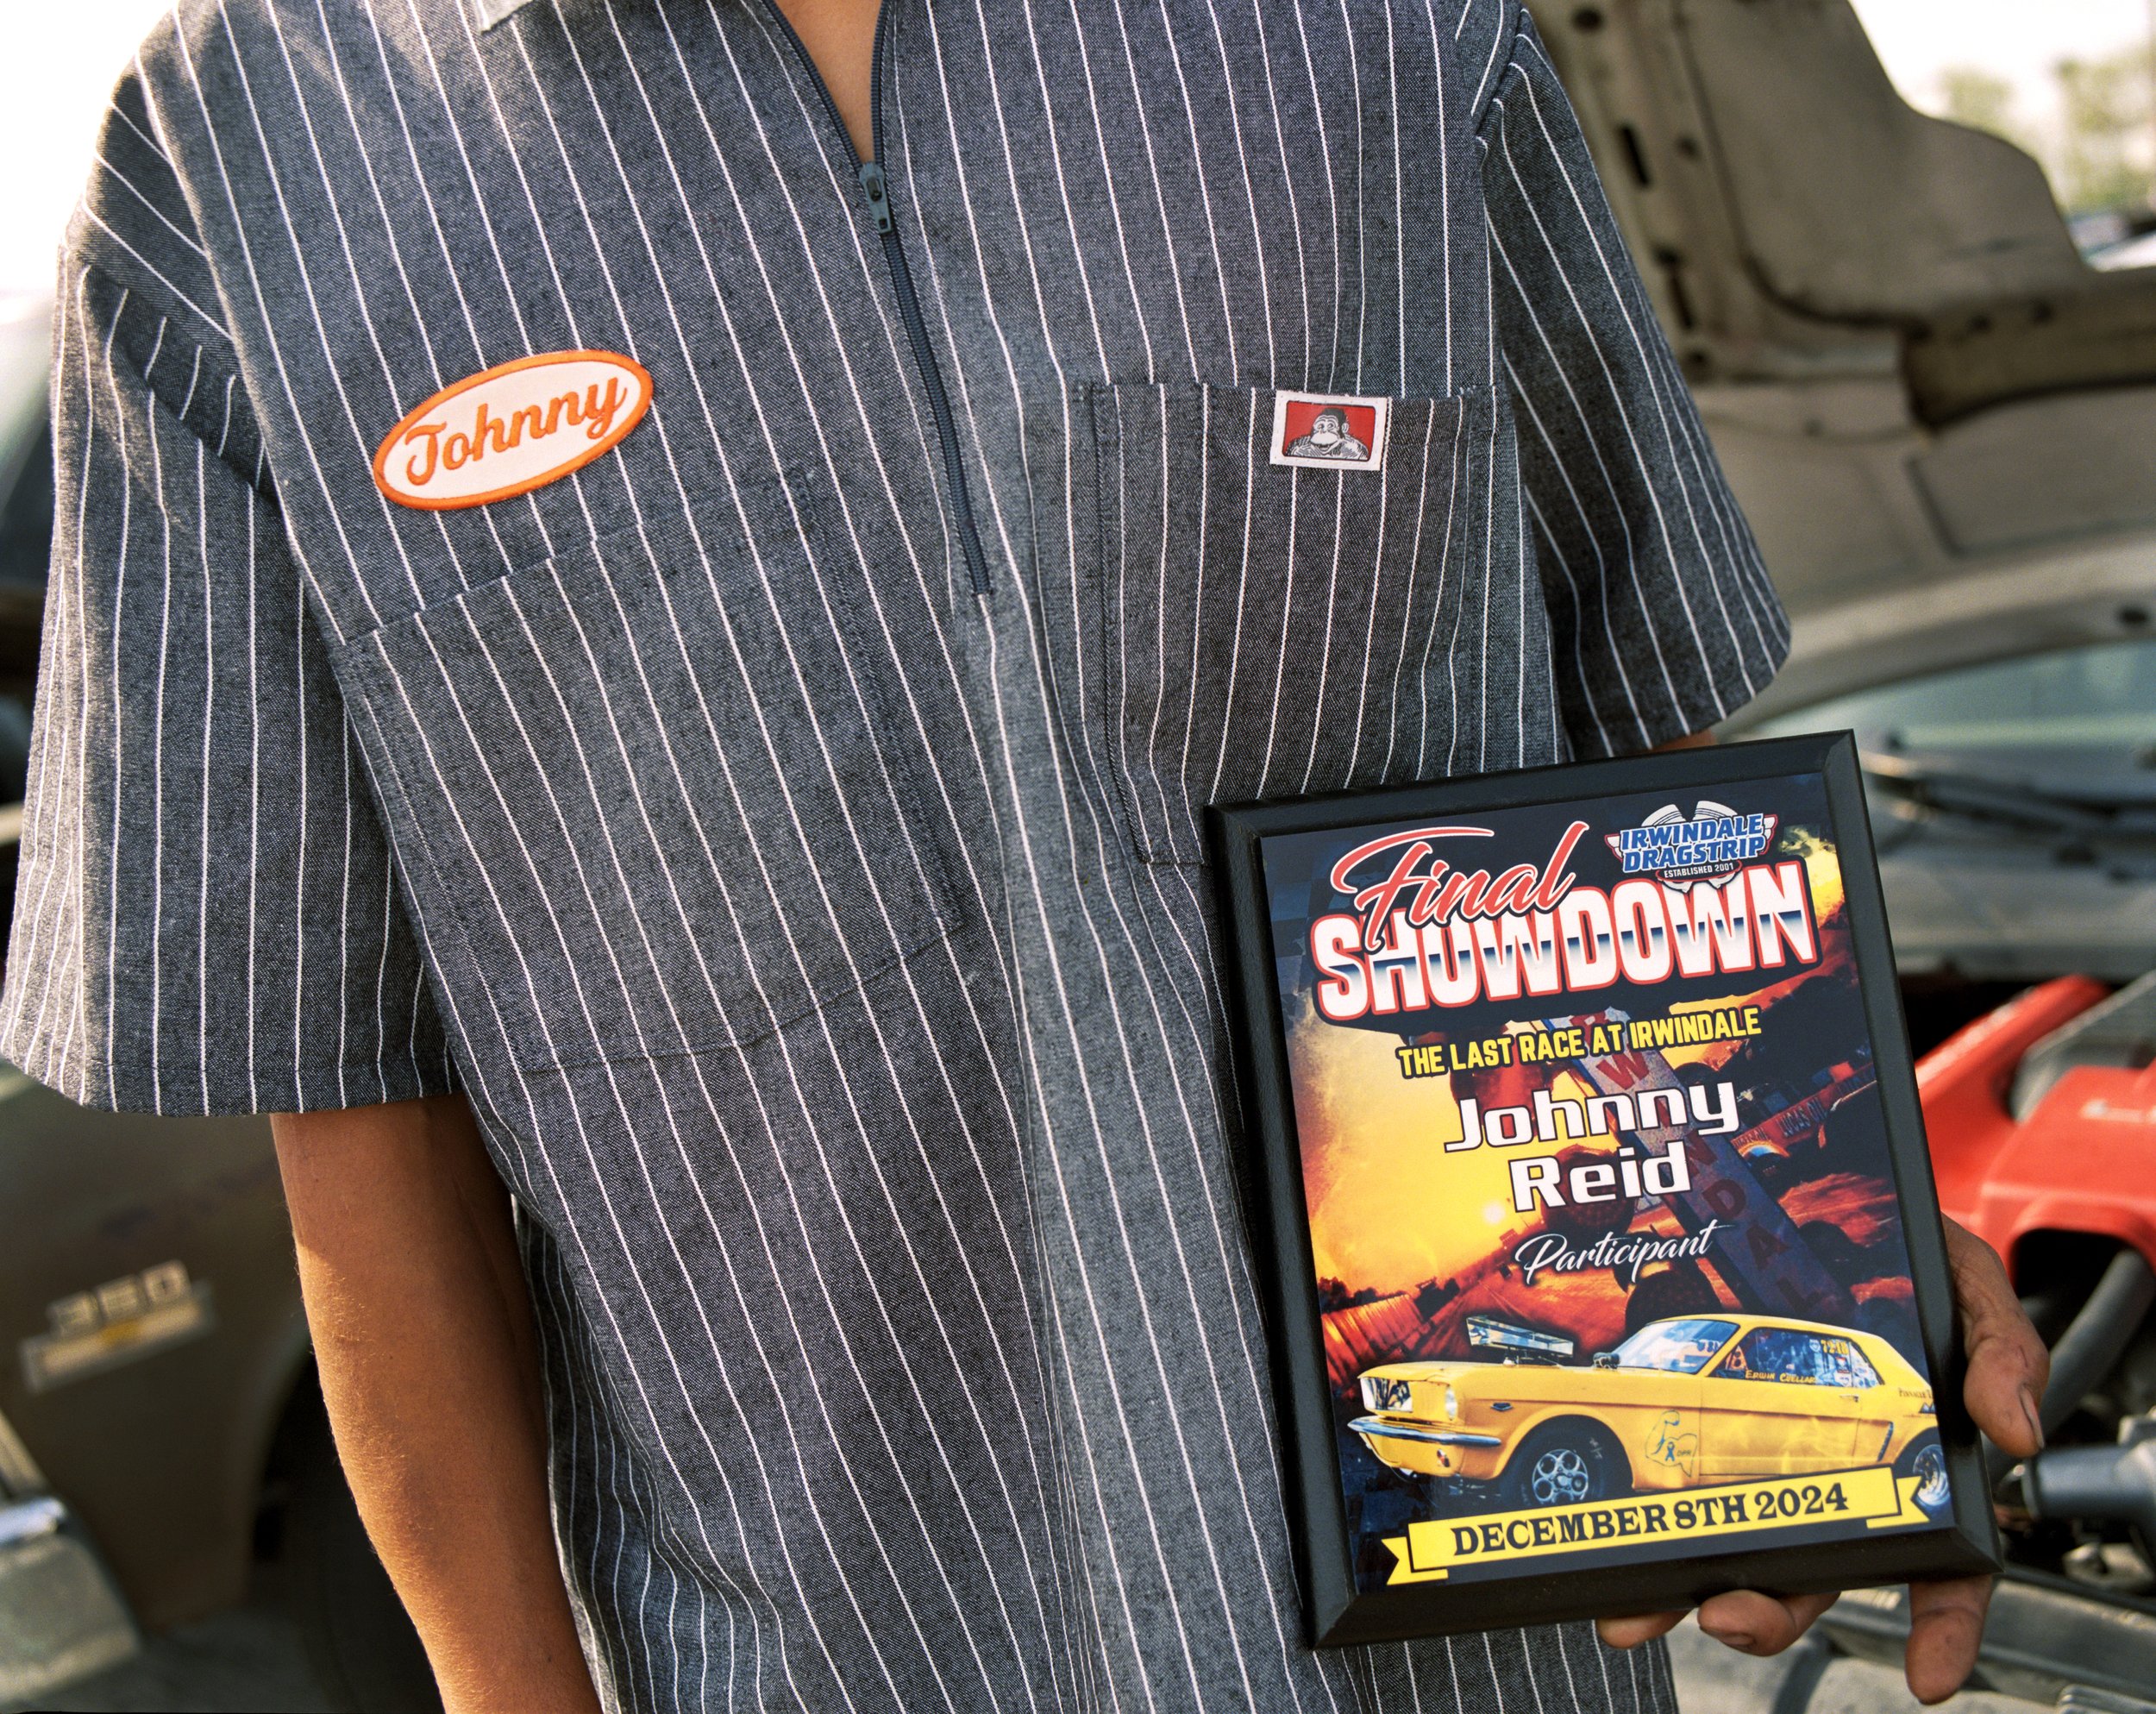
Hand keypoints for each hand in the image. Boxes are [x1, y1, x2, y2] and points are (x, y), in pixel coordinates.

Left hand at [1598, 1218, 2047, 1704]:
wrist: (1835, 1209)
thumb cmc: (1914, 1266)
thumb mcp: (1973, 1292)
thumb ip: (2003, 1356)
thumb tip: (2013, 1429)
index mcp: (1917, 1466)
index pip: (1944, 1568)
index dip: (1943, 1628)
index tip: (1927, 1675)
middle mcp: (1838, 1478)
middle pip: (1812, 1574)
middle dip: (1767, 1611)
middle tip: (1728, 1614)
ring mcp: (1770, 1455)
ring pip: (1731, 1543)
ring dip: (1683, 1583)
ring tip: (1635, 1603)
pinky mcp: (1706, 1419)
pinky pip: (1672, 1472)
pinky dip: (1636, 1508)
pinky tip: (1599, 1518)